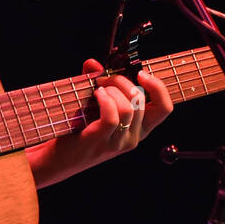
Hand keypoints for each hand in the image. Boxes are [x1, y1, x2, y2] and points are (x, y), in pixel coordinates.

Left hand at [41, 60, 173, 182]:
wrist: (59, 159)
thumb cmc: (78, 131)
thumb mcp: (95, 106)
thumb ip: (97, 82)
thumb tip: (93, 63)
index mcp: (140, 128)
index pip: (165, 108)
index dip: (158, 87)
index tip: (141, 74)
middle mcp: (134, 137)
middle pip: (142, 100)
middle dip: (122, 80)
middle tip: (104, 80)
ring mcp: (118, 142)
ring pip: (129, 107)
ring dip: (112, 90)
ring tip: (97, 91)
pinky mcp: (101, 141)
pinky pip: (112, 116)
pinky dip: (105, 100)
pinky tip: (95, 96)